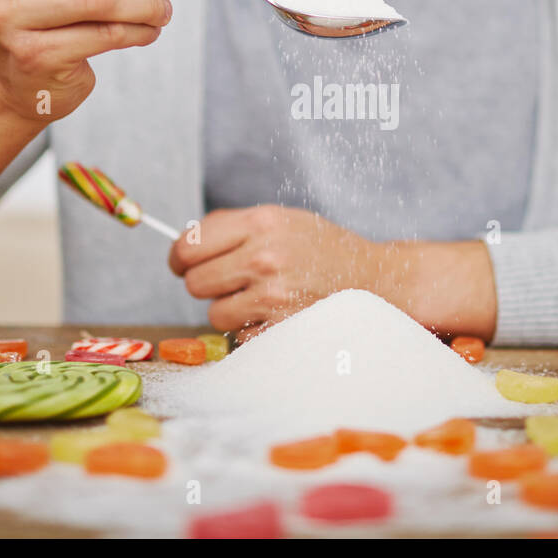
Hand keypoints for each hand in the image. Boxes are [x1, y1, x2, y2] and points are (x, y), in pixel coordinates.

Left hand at [168, 205, 382, 339]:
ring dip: (230, 310)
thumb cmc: (326, 250)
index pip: (191, 243)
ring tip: (261, 298)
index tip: (182, 263)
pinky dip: (253, 330)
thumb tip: (187, 246)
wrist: (377, 279)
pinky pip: (239, 336)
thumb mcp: (285, 221)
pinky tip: (279, 314)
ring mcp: (273, 295)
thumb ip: (237, 229)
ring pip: (213, 313)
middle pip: (195, 282)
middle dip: (207, 284)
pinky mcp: (281, 328)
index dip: (180, 257)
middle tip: (229, 282)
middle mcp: (265, 256)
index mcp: (262, 222)